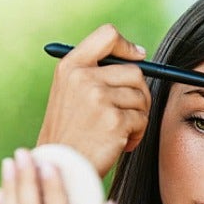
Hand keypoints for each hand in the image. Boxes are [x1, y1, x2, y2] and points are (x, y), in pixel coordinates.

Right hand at [38, 24, 150, 176]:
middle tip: (129, 114)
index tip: (138, 57)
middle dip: (139, 95)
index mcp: (71, 67)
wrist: (61, 168)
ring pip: (141, 97)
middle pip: (135, 72)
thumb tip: (138, 57)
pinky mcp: (114, 120)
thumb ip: (94, 74)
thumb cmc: (70, 134)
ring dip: (138, 117)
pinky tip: (121, 144)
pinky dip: (138, 134)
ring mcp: (99, 98)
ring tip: (120, 133)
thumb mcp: (69, 94)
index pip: (107, 35)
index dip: (127, 46)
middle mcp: (83, 77)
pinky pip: (142, 119)